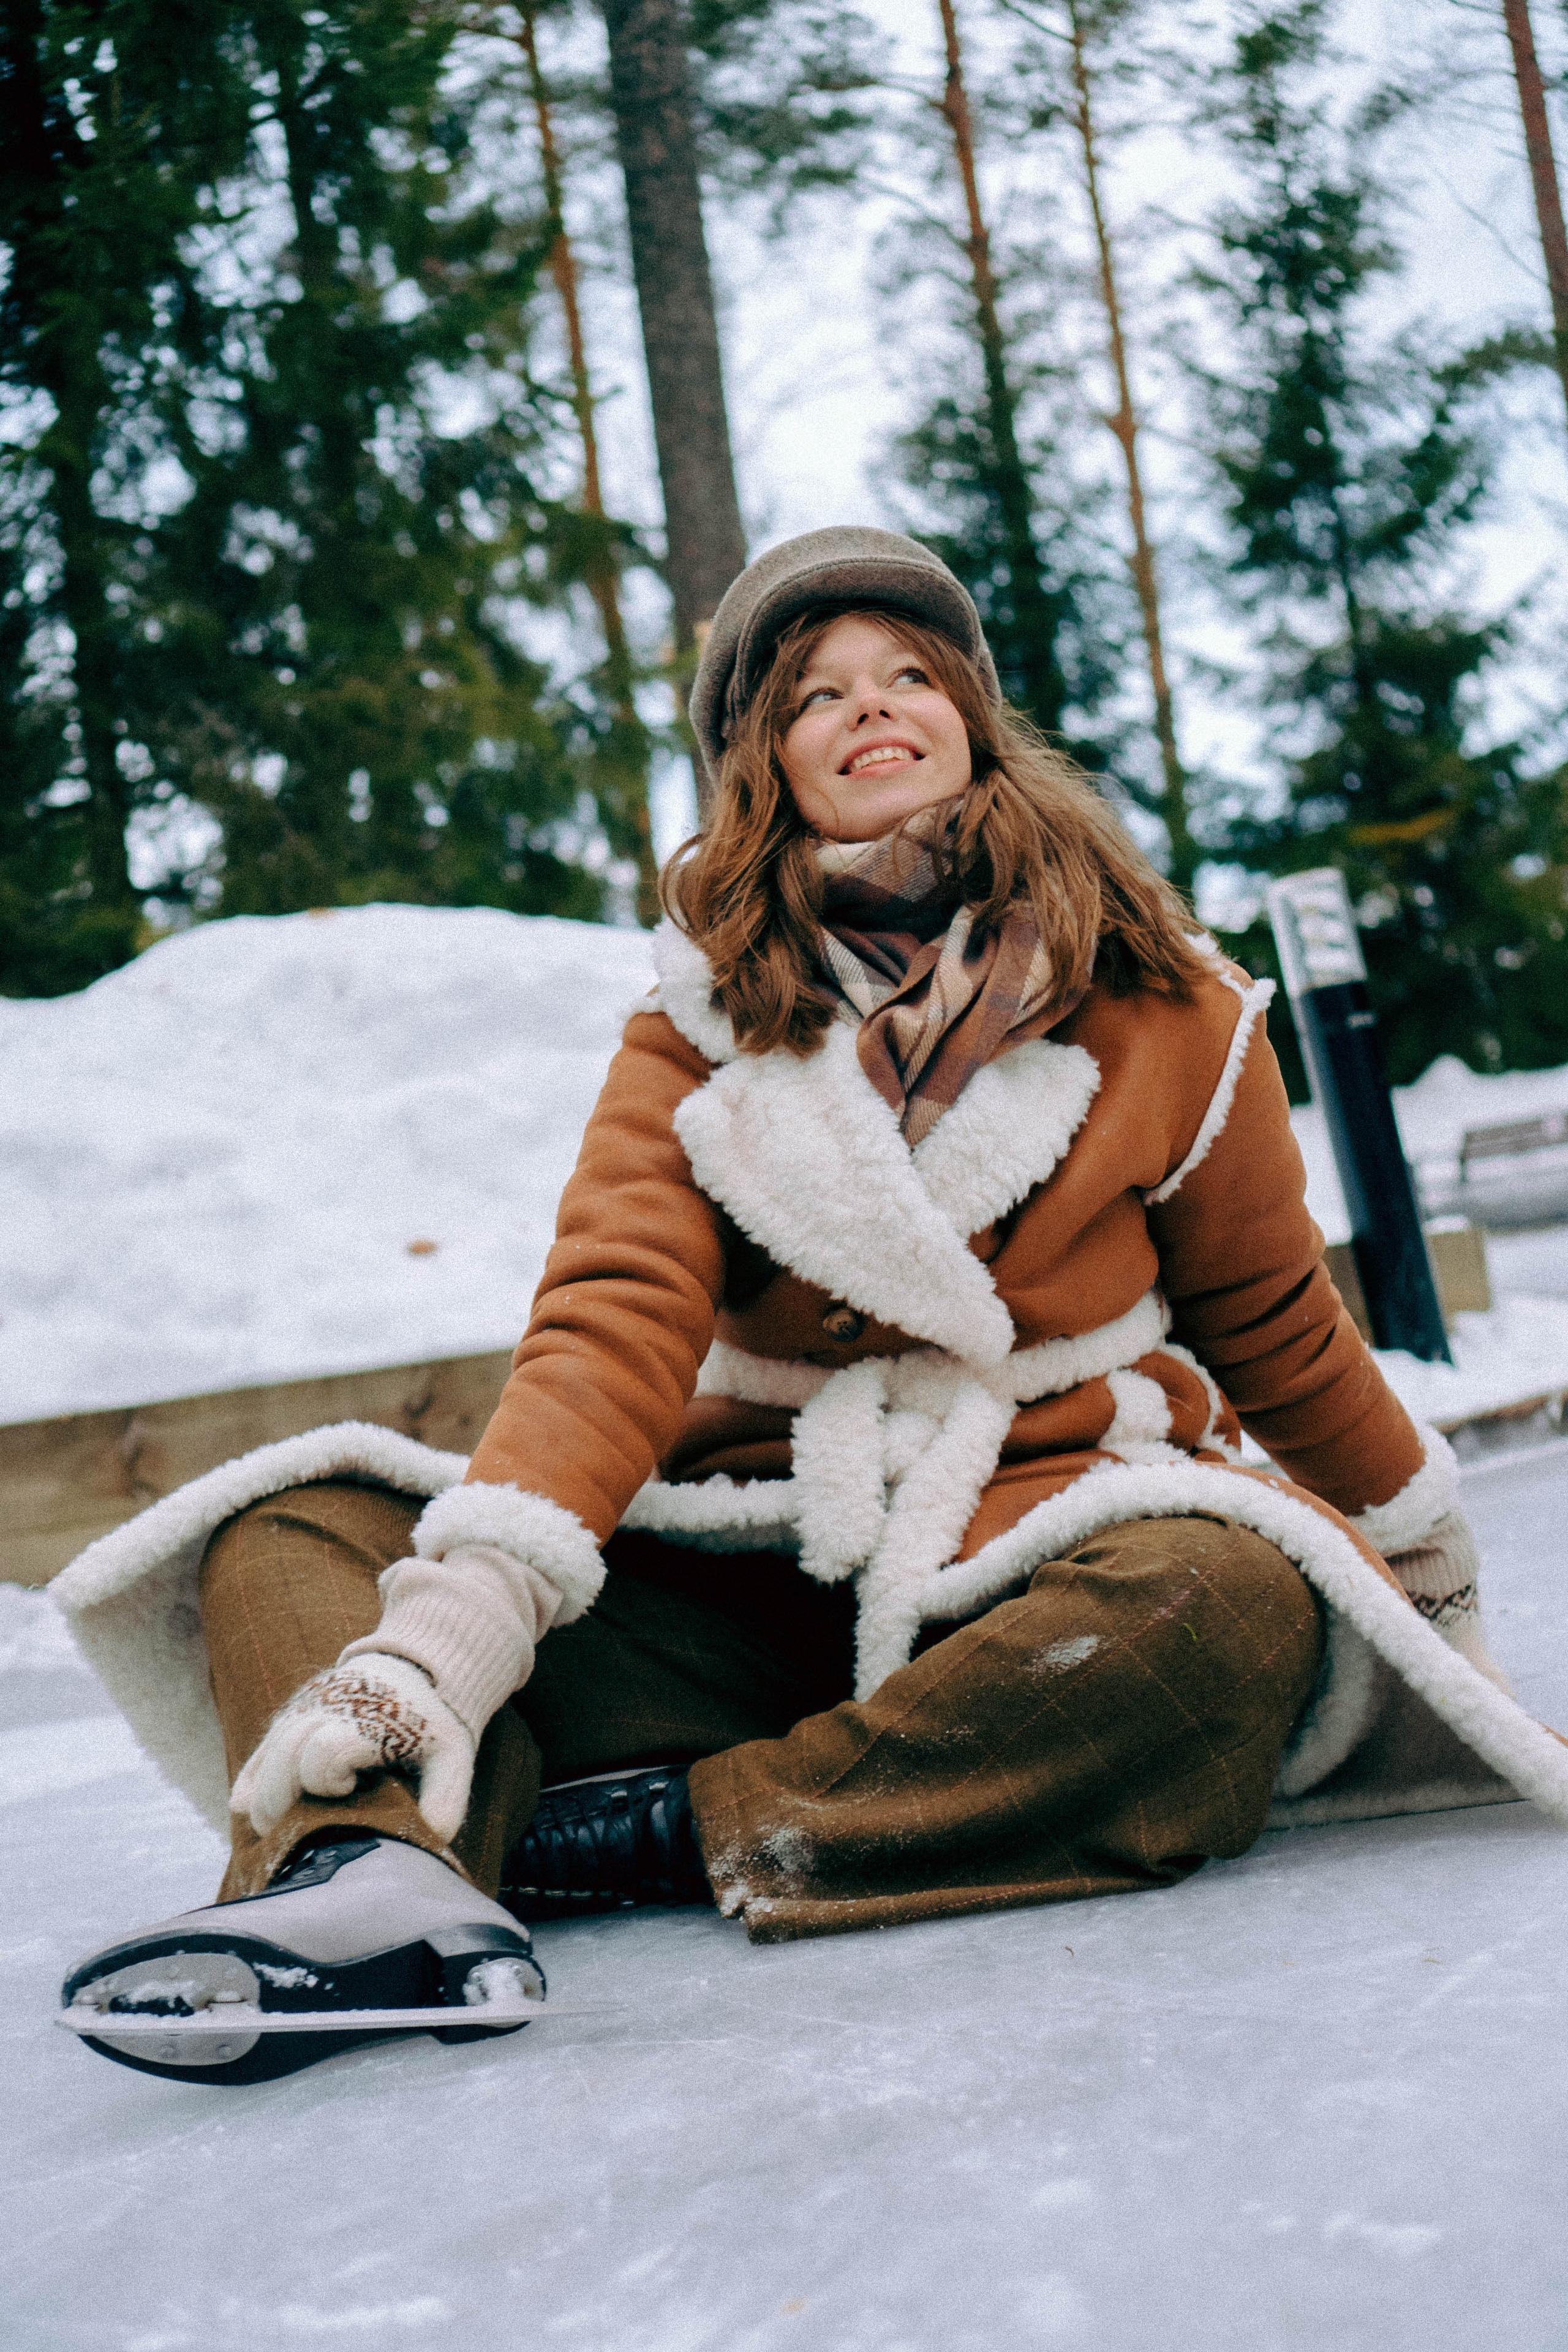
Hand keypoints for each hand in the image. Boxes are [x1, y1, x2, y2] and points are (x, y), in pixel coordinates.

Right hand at [231, 1653, 477, 1842]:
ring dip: (265, 1795)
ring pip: (269, 1752)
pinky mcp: (290, 1716)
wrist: (413, 1667)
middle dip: (283, 1799)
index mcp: (368, 1720)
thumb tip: (428, 1844)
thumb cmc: (432, 1721)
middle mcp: (329, 1708)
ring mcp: (305, 1709)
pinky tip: (247, 1807)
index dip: (327, 1778)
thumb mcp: (453, 1755)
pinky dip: (252, 1780)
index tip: (349, 1788)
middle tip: (295, 1830)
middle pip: (286, 1755)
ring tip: (275, 1827)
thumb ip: (444, 1800)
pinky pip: (260, 1750)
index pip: (325, 1752)